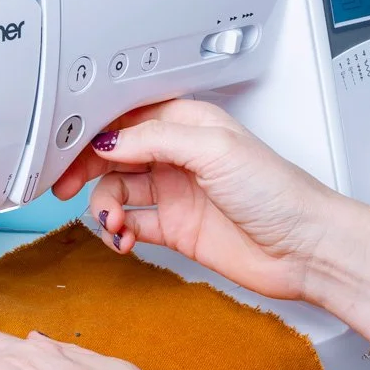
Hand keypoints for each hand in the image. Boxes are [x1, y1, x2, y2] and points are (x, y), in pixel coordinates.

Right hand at [53, 99, 340, 302]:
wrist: (305, 248)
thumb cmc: (279, 192)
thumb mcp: (214, 149)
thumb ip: (156, 140)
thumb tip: (111, 140)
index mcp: (188, 125)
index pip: (127, 120)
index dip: (94, 133)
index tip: (68, 149)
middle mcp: (179, 156)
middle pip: (115, 156)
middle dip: (87, 170)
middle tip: (65, 186)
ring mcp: (177, 193)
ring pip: (118, 192)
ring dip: (105, 207)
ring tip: (113, 223)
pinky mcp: (177, 229)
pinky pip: (132, 224)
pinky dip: (119, 231)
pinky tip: (123, 237)